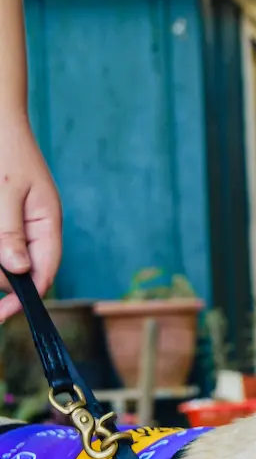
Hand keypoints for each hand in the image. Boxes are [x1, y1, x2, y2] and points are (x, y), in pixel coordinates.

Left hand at [0, 119, 61, 322]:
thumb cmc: (2, 146)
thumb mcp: (5, 191)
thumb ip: (9, 233)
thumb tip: (17, 272)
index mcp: (48, 223)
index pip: (43, 272)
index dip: (24, 296)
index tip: (2, 312)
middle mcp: (37, 228)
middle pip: (23, 269)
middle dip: (1, 276)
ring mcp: (21, 223)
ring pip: (7, 257)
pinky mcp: (6, 218)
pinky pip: (3, 242)